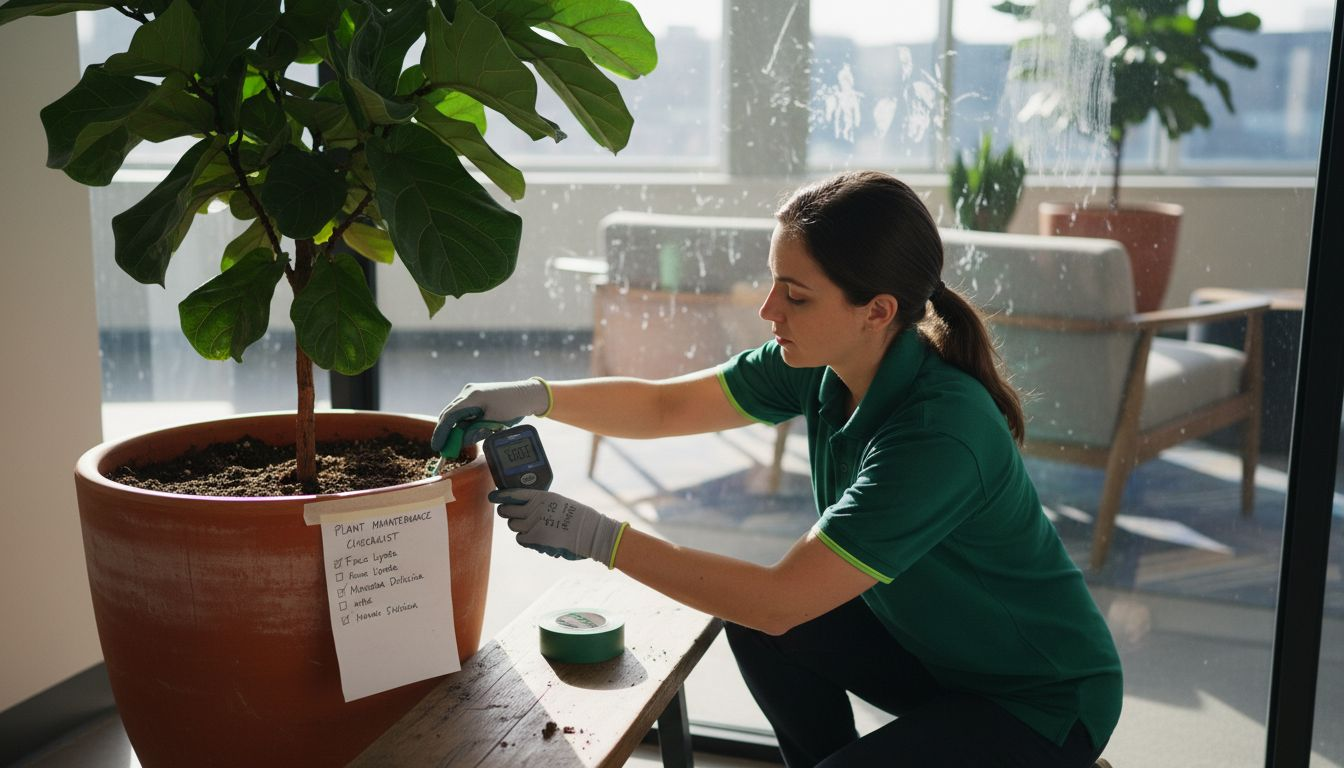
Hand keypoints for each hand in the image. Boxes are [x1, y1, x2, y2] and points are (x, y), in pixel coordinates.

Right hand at [431, 378, 550, 451]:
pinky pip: (465, 412)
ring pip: (457, 414)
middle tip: (443, 449)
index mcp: (471, 396)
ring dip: (455, 429)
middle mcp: (468, 392)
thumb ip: (475, 431)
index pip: (449, 415)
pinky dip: (463, 424)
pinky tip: (464, 434)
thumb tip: (459, 442)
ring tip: (454, 444)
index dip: (441, 432)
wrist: (528, 394)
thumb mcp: (493, 421)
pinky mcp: (478, 398)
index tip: (437, 446)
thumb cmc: (513, 406)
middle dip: (446, 432)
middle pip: (450, 414)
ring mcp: (472, 394)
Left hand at [490, 488, 626, 566]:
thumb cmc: (577, 517)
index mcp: (541, 496)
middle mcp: (535, 508)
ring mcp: (533, 524)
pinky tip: (535, 536)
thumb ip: (540, 503)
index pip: (514, 493)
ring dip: (518, 526)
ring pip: (513, 525)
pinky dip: (525, 538)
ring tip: (530, 526)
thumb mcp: (558, 502)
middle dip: (506, 512)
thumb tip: (523, 507)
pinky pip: (520, 538)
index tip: (492, 496)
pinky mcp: (534, 538)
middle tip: (507, 513)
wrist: (589, 532)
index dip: (501, 495)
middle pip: (507, 510)